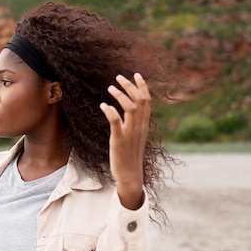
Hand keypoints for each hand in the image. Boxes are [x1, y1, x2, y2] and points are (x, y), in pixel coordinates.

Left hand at [99, 73, 150, 209]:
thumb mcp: (136, 137)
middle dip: (129, 86)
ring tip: (110, 88)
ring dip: (120, 95)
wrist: (130, 176)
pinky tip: (103, 105)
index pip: (147, 101)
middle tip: (118, 77)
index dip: (143, 86)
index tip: (136, 74)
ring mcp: (130, 133)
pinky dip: (110, 110)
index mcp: (144, 125)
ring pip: (129, 107)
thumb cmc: (130, 156)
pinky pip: (116, 121)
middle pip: (139, 100)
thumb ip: (135, 123)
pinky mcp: (119, 140)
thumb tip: (128, 111)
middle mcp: (139, 127)